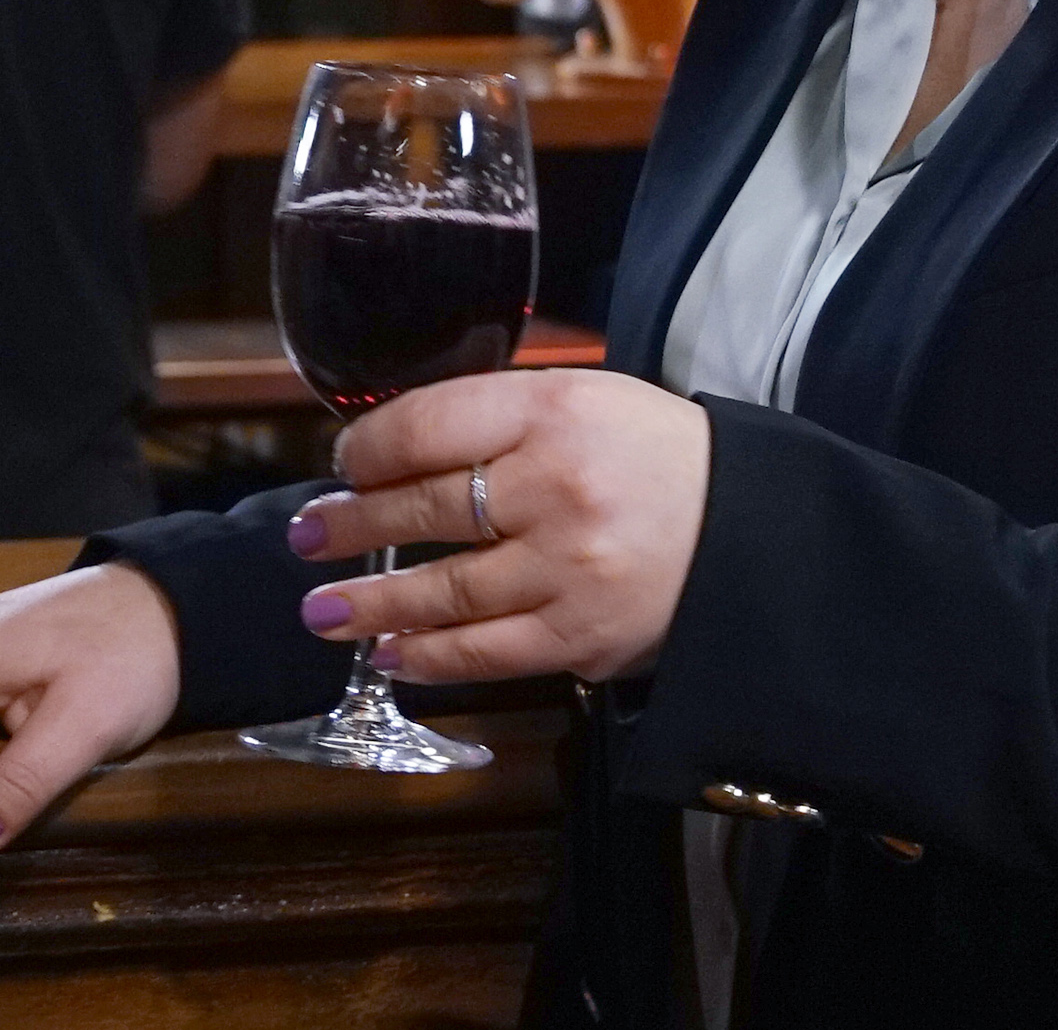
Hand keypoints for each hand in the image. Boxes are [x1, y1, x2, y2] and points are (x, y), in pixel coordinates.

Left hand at [289, 370, 710, 685]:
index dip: (367, 451)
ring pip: (444, 590)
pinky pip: (486, 653)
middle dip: (350, 526)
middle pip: (424, 509)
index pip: (427, 426)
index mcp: (554, 411)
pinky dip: (429, 657)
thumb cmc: (653, 457)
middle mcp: (557, 488)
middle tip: (304, 536)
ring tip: (321, 607)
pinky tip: (389, 654)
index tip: (342, 465)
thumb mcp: (581, 399)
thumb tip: (392, 446)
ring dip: (371, 602)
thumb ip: (495, 416)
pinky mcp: (583, 638)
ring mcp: (569, 570)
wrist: (753, 531)